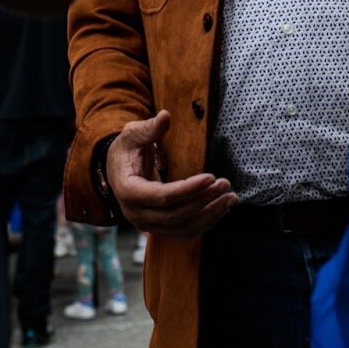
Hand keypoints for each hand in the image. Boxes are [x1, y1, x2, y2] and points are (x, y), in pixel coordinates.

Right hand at [107, 110, 237, 237]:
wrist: (117, 171)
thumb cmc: (126, 150)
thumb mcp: (132, 135)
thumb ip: (149, 128)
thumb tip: (165, 116)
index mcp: (128, 191)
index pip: (162, 196)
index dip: (189, 189)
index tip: (211, 177)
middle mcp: (136, 214)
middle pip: (176, 215)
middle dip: (204, 200)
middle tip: (226, 184)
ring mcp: (147, 225)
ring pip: (183, 228)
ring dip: (210, 215)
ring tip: (230, 198)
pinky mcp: (159, 229)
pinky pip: (185, 231)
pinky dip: (205, 223)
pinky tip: (222, 209)